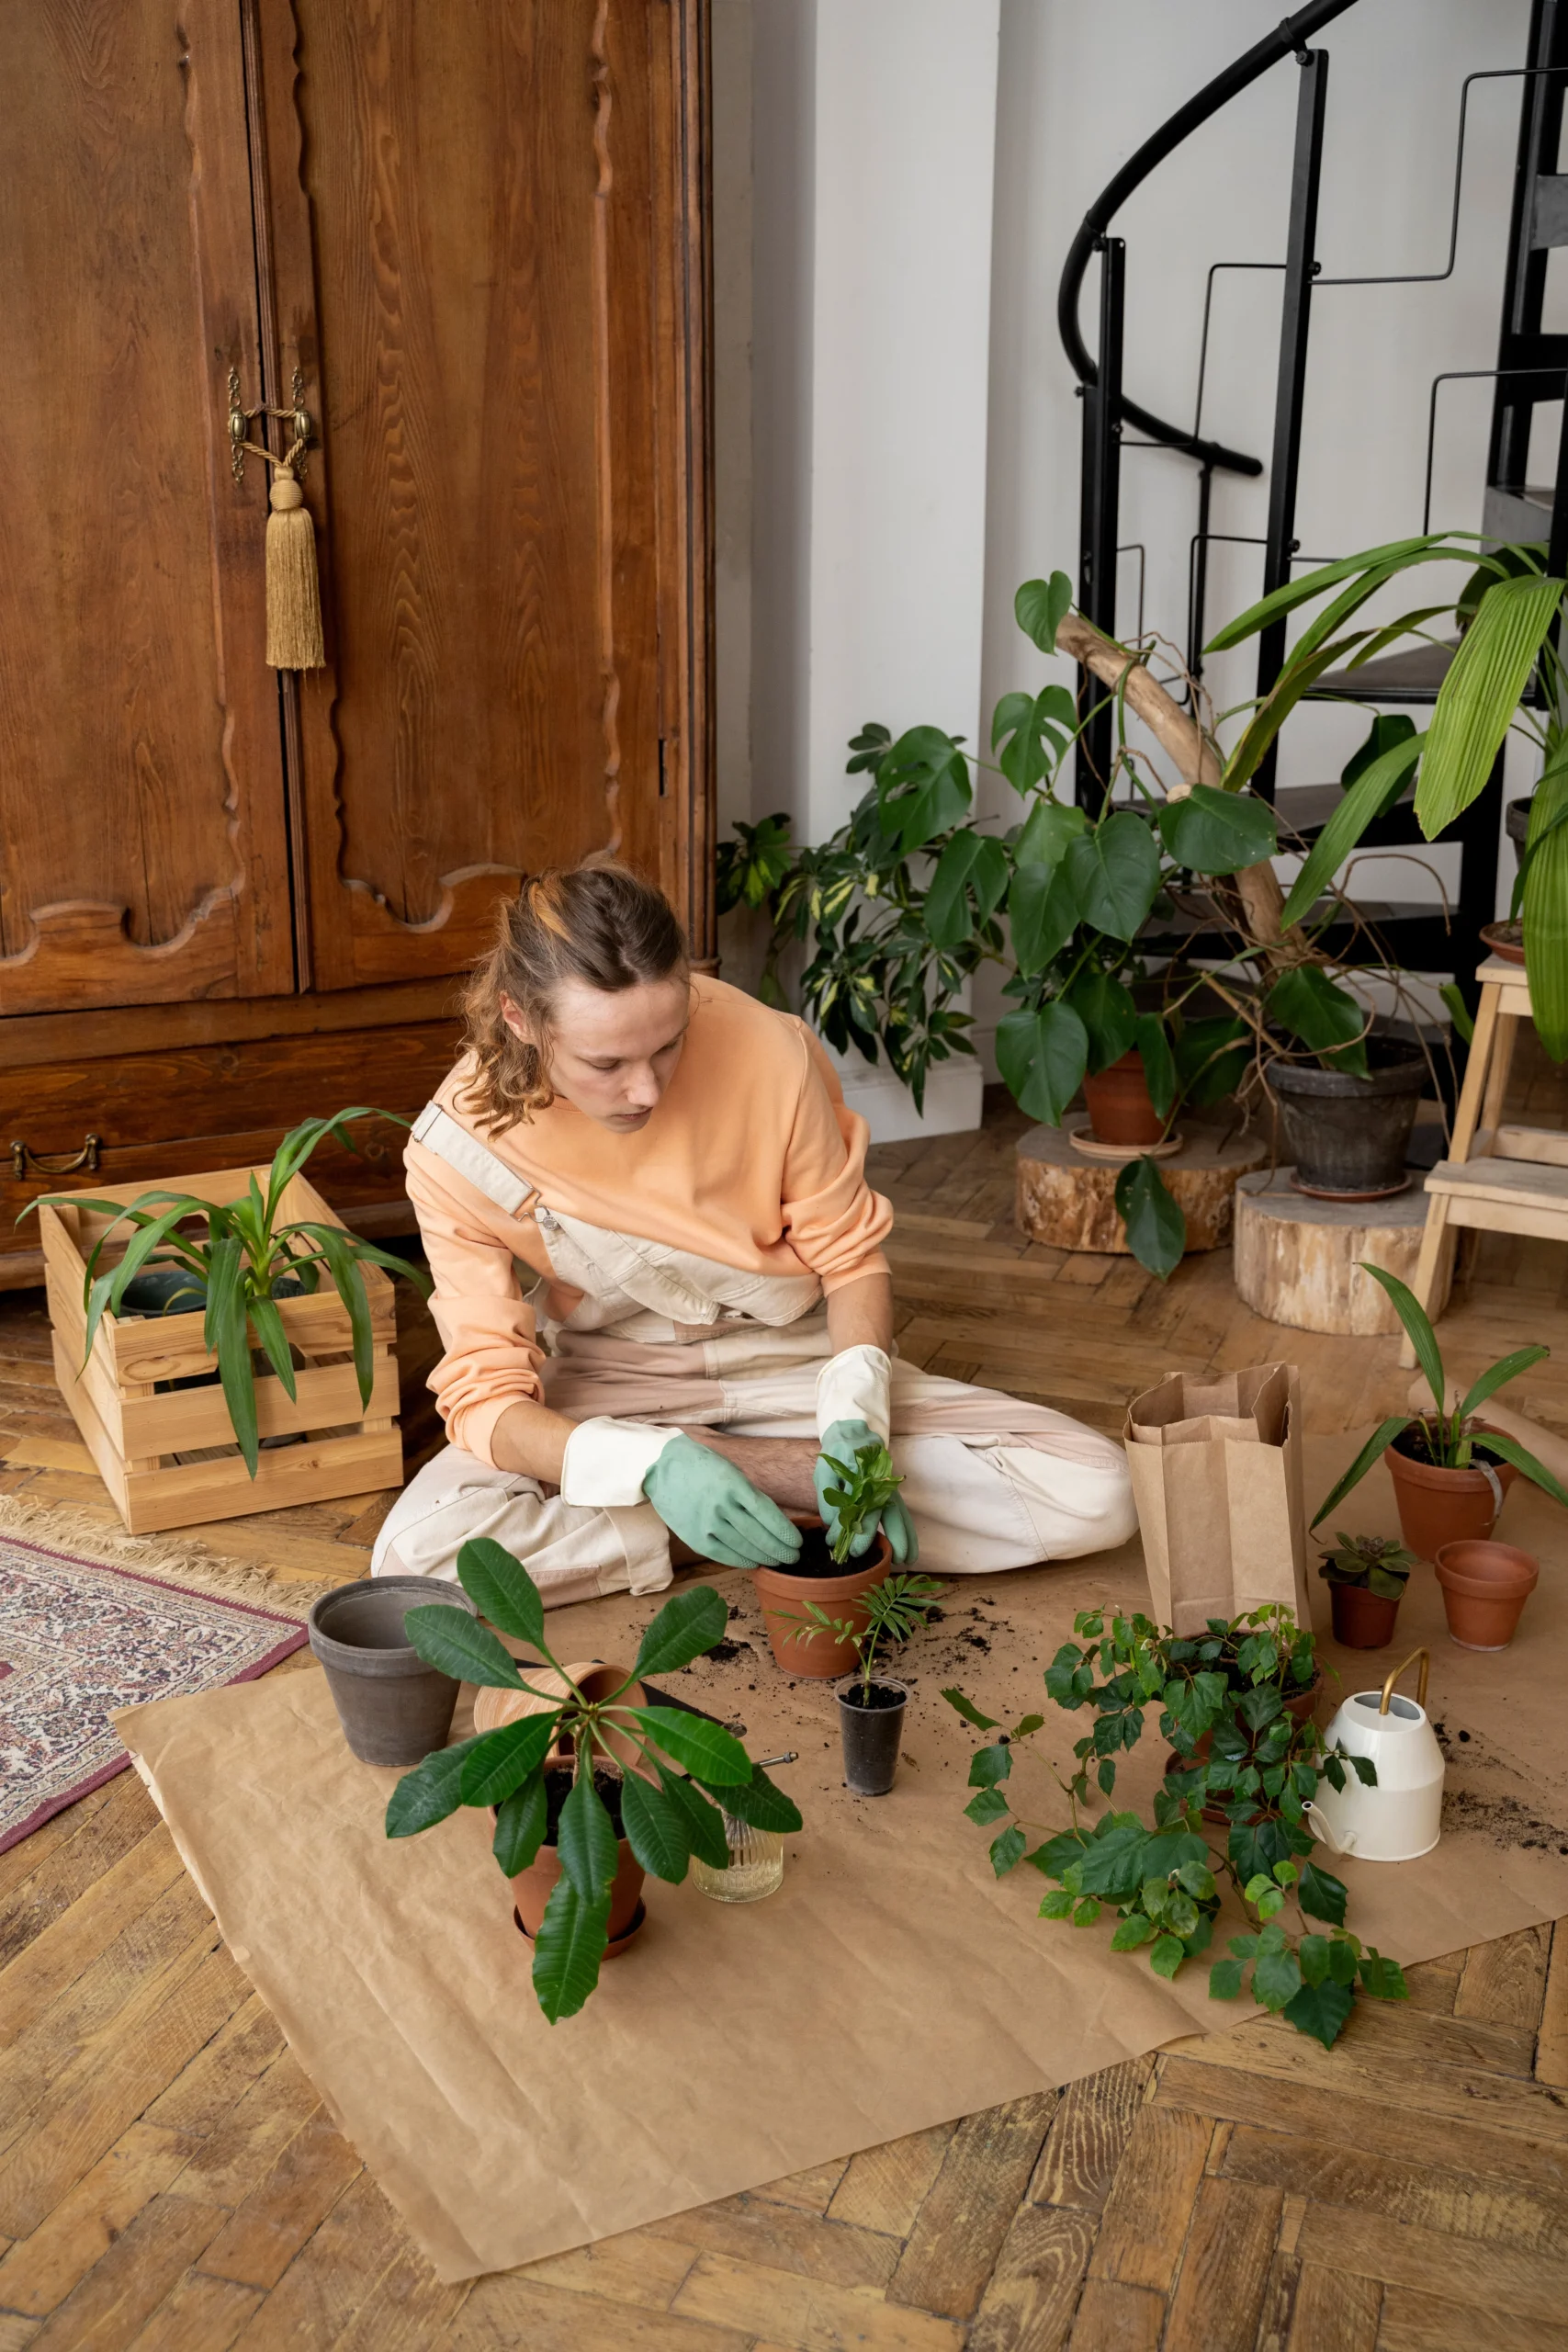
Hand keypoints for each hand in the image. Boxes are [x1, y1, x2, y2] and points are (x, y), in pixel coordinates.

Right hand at [643, 1434, 802, 1568]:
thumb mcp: (731, 1472)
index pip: (768, 1514)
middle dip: (781, 1550)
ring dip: (765, 1557)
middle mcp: (721, 1505)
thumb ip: (749, 1495)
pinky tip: (754, 1563)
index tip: (797, 1541)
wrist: (663, 1469)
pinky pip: (724, 1555)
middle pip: (759, 1535)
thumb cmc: (703, 1467)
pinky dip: (742, 1561)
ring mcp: (707, 1523)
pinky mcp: (695, 1537)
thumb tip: (774, 1522)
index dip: (785, 1532)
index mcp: (734, 1485)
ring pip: (744, 1548)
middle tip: (793, 1557)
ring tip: (778, 1561)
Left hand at [814, 1419, 917, 1563]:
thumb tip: (831, 1524)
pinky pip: (903, 1513)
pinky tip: (911, 1551)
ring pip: (899, 1513)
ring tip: (905, 1562)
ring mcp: (888, 1486)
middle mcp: (878, 1480)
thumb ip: (826, 1496)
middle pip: (881, 1510)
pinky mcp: (893, 1492)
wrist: (854, 1436)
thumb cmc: (836, 1457)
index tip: (835, 1543)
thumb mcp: (824, 1472)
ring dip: (903, 1538)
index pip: (854, 1503)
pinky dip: (908, 1532)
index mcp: (858, 1472)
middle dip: (878, 1535)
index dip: (846, 1525)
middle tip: (867, 1557)